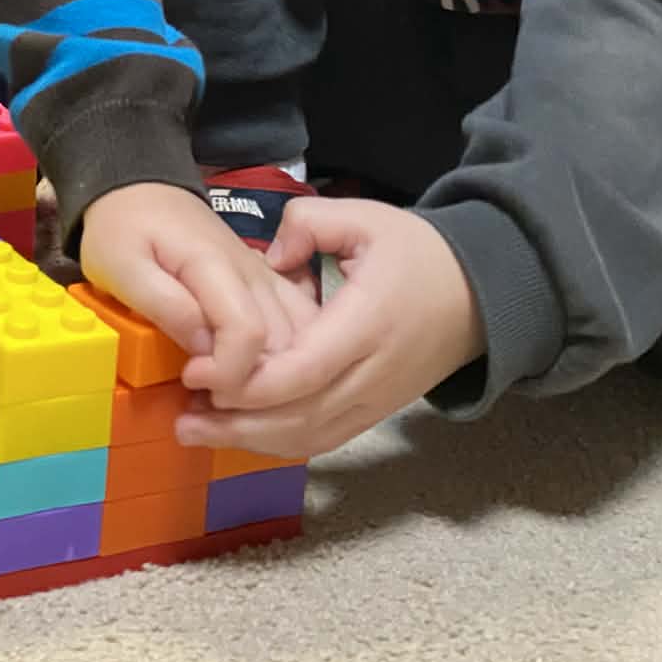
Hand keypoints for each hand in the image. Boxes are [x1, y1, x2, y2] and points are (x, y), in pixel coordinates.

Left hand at [79, 182, 318, 399]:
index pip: (247, 332)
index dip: (226, 372)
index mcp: (216, 266)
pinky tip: (248, 389)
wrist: (143, 193)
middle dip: (251, 394)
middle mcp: (255, 277)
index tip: (191, 382)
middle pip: (283, 348)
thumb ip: (163, 304)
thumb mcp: (121, 263)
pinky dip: (283, 371)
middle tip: (205, 410)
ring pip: (298, 347)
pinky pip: (297, 337)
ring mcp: (267, 285)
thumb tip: (202, 350)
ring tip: (223, 407)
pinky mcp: (270, 293)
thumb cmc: (124, 228)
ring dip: (270, 389)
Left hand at [177, 199, 483, 458]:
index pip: (304, 370)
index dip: (248, 381)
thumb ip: (307, 224)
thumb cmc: (419, 253)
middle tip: (181, 415)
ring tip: (196, 430)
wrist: (481, 294)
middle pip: (300, 416)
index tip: (199, 371)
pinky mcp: (376, 412)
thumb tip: (269, 257)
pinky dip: (281, 443)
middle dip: (236, 423)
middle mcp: (373, 373)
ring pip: (310, 437)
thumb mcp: (364, 218)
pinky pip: (326, 440)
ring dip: (251, 441)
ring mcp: (378, 400)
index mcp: (368, 323)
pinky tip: (242, 434)